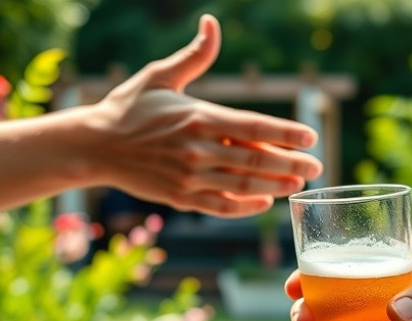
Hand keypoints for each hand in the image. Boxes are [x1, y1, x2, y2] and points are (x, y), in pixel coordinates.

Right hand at [82, 14, 322, 217]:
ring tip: (297, 185)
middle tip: (317, 167)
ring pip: (243, 186)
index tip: (311, 137)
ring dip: (275, 187)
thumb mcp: (160, 76)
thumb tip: (211, 23)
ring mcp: (189, 177)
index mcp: (199, 117)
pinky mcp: (180, 198)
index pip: (254, 127)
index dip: (286, 133)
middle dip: (291, 165)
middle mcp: (197, 150)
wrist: (93, 145)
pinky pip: (221, 206)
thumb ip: (195, 56)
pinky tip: (263, 202)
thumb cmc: (129, 107)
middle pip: (256, 160)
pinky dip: (245, 207)